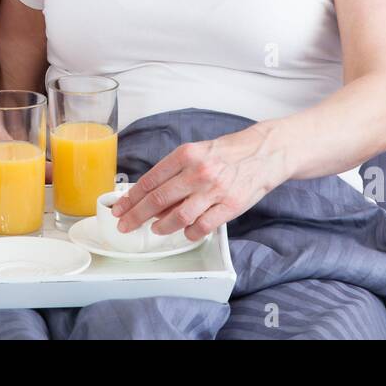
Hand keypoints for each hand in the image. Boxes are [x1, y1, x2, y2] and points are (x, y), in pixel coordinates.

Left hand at [110, 124, 287, 242]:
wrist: (265, 152)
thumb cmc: (228, 153)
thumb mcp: (197, 152)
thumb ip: (175, 173)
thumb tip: (150, 198)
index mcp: (186, 154)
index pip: (150, 180)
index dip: (131, 197)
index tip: (119, 208)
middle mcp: (198, 171)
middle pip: (158, 200)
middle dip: (136, 215)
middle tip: (125, 224)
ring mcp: (215, 190)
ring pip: (178, 216)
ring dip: (162, 226)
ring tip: (154, 229)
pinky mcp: (230, 206)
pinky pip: (201, 226)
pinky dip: (189, 232)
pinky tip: (185, 231)